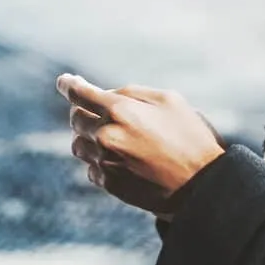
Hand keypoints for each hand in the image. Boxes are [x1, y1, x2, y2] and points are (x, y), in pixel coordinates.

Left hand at [57, 75, 226, 215]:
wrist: (201, 184)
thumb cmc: (190, 136)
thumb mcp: (170, 100)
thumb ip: (134, 93)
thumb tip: (108, 95)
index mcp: (120, 110)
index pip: (80, 93)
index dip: (68, 84)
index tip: (64, 81)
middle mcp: (106, 135)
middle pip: (76, 118)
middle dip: (85, 111)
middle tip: (101, 111)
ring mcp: (104, 162)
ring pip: (78, 144)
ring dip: (89, 136)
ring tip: (113, 137)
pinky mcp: (108, 184)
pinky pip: (90, 166)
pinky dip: (99, 159)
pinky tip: (120, 158)